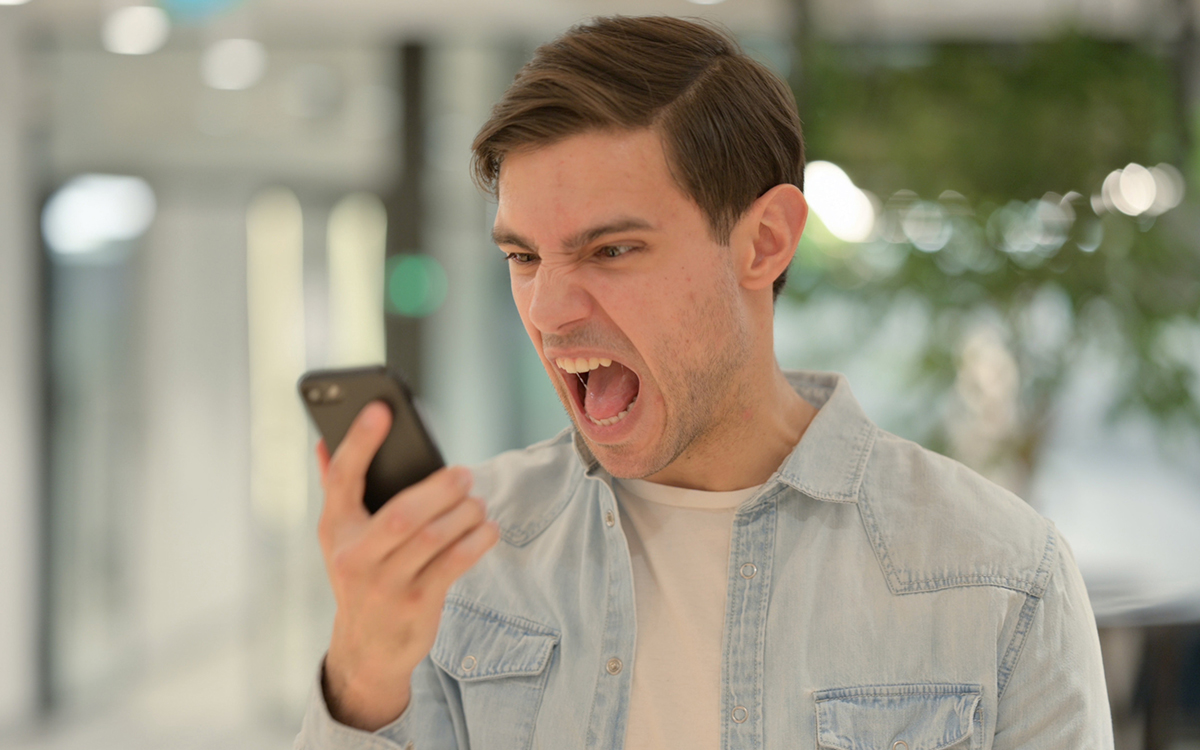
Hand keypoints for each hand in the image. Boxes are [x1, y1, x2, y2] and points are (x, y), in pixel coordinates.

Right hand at [315, 401, 499, 730]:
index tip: (381, 409)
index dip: (360, 442)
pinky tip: (487, 529)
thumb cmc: (360, 577)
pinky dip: (476, 542)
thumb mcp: (339, 539)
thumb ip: (336, 490)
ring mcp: (386, 584)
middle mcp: (356, 558)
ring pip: (433, 539)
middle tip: (464, 474)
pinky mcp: (417, 604)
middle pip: (401, 514)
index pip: (342, 479)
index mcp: (335, 531)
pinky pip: (453, 564)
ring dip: (463, 515)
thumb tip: (323, 441)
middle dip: (439, 489)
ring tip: (477, 503)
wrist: (366, 649)